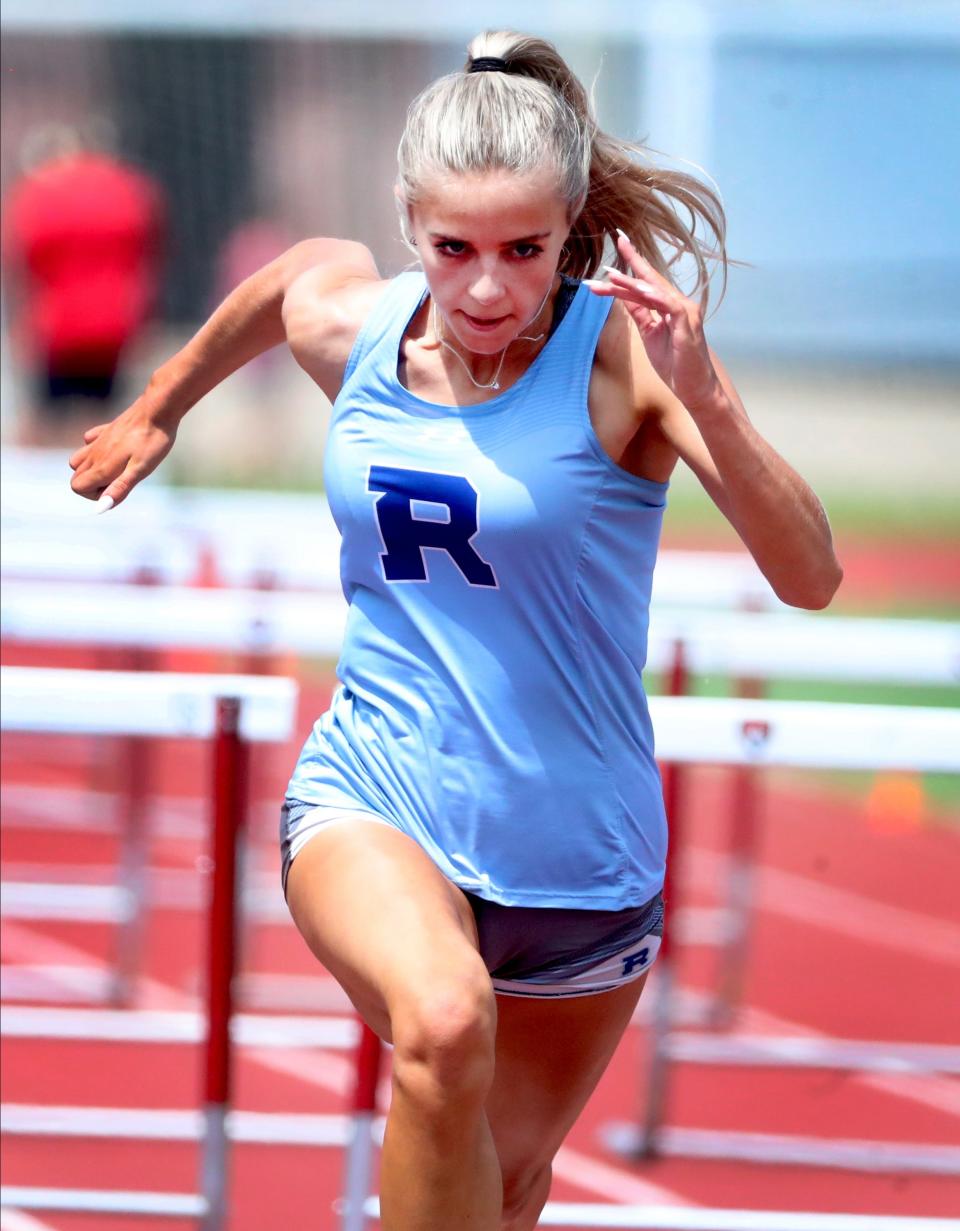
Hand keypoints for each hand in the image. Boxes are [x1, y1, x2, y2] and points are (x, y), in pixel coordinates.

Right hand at [69, 395, 177, 508]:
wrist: (158, 411)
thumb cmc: (152, 443)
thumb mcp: (139, 471)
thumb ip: (118, 489)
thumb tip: (100, 508)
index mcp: (101, 466)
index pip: (77, 487)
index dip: (94, 495)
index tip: (116, 489)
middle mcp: (94, 453)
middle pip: (77, 476)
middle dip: (93, 485)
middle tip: (120, 479)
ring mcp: (99, 441)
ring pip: (79, 459)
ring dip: (92, 468)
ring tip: (118, 467)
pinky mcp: (106, 430)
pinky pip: (90, 441)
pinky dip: (96, 449)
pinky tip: (116, 448)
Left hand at [587, 231, 722, 412]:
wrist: (695, 389)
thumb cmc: (676, 365)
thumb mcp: (650, 335)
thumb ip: (640, 314)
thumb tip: (624, 296)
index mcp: (669, 306)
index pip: (647, 281)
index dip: (631, 264)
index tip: (615, 249)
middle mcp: (678, 303)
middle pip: (650, 279)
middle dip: (631, 261)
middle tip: (615, 242)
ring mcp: (684, 312)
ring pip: (655, 290)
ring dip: (631, 282)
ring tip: (610, 275)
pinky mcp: (687, 323)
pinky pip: (669, 305)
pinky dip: (654, 296)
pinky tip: (640, 291)